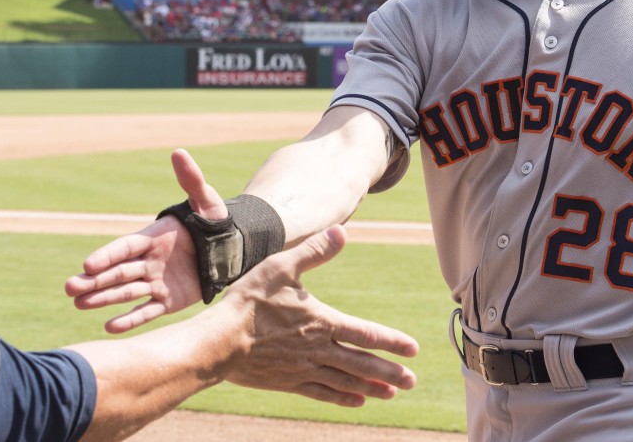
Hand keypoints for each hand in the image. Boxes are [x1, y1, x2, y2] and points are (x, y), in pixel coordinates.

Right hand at [65, 148, 228, 332]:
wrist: (228, 249)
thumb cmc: (214, 222)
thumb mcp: (205, 200)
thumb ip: (191, 180)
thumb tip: (179, 152)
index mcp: (152, 237)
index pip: (124, 248)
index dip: (107, 256)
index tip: (88, 264)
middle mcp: (148, 261)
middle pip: (117, 272)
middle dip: (94, 280)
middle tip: (69, 288)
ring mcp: (156, 282)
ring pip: (125, 292)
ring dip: (103, 299)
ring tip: (78, 305)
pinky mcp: (167, 301)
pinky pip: (147, 312)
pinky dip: (130, 320)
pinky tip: (110, 327)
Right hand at [221, 225, 418, 405]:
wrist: (219, 342)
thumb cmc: (249, 302)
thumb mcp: (281, 268)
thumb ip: (314, 252)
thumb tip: (342, 232)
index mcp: (321, 321)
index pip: (366, 333)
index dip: (391, 342)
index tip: (413, 350)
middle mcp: (318, 349)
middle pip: (362, 363)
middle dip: (389, 372)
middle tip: (411, 381)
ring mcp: (304, 369)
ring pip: (346, 381)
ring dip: (371, 387)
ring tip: (391, 394)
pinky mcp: (288, 382)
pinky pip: (322, 392)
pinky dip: (342, 397)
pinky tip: (356, 400)